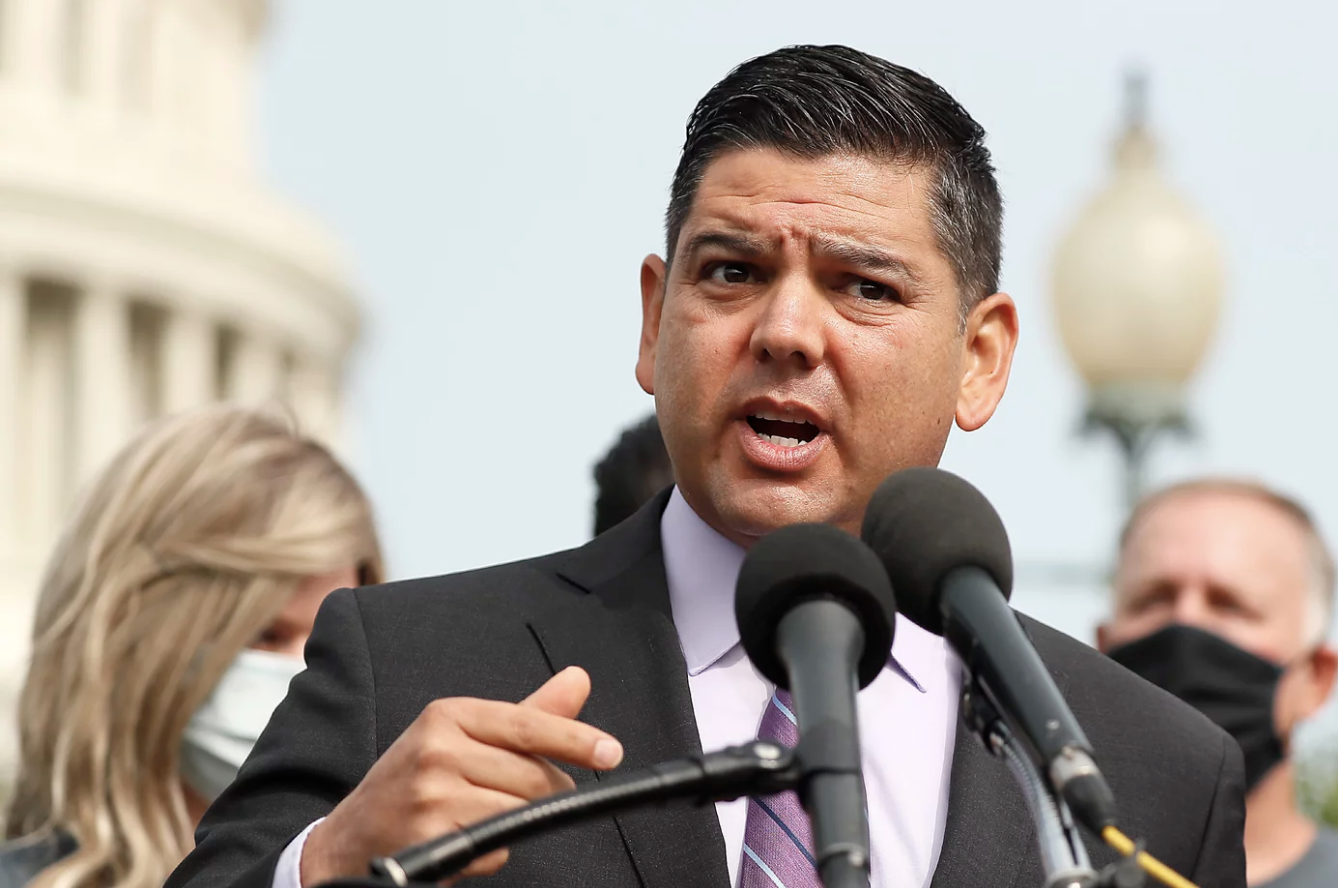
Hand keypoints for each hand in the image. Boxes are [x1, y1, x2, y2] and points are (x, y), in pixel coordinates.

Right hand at [300, 666, 622, 884]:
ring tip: (479, 817)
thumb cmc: (418, 783)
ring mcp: (431, 792)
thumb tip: (579, 679)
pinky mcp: (430, 835)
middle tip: (521, 799)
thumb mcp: (464, 739)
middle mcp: (436, 747)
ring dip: (515, 823)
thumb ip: (528, 714)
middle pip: (531, 774)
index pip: (527, 723)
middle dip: (544, 793)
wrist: (350, 839)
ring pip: (518, 811)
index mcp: (448, 715)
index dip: (574, 738)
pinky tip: (464, 842)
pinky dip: (493, 853)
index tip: (611, 752)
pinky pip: (495, 847)